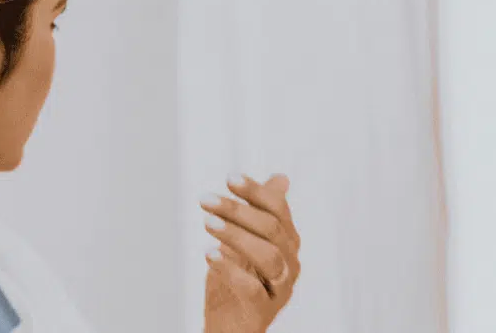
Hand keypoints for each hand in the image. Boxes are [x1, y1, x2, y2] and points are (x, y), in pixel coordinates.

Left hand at [200, 174, 300, 332]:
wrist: (230, 324)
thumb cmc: (240, 278)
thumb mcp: (247, 240)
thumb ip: (261, 211)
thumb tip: (282, 178)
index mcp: (287, 242)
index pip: (278, 210)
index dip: (256, 192)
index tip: (229, 178)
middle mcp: (289, 263)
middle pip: (271, 229)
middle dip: (238, 210)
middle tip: (206, 200)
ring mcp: (279, 288)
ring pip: (267, 256)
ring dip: (236, 236)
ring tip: (207, 223)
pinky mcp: (263, 310)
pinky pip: (252, 289)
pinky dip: (230, 270)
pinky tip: (209, 254)